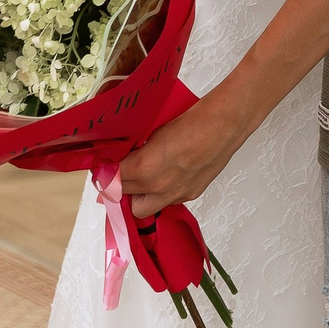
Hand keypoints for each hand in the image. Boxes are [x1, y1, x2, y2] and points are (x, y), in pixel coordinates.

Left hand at [117, 99, 248, 219]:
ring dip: (137, 195)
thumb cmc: (191, 120)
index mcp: (144, 167)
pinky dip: (159, 193)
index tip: (104, 166)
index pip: (111, 179)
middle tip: (120, 170)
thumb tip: (122, 155)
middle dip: (118, 184)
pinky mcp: (190, 195)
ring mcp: (175, 194)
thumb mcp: (154, 130)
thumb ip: (136, 148)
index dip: (105, 172)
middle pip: (123, 196)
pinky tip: (165, 175)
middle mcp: (157, 187)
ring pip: (142, 208)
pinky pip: (165, 202)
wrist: (224, 124)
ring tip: (141, 178)